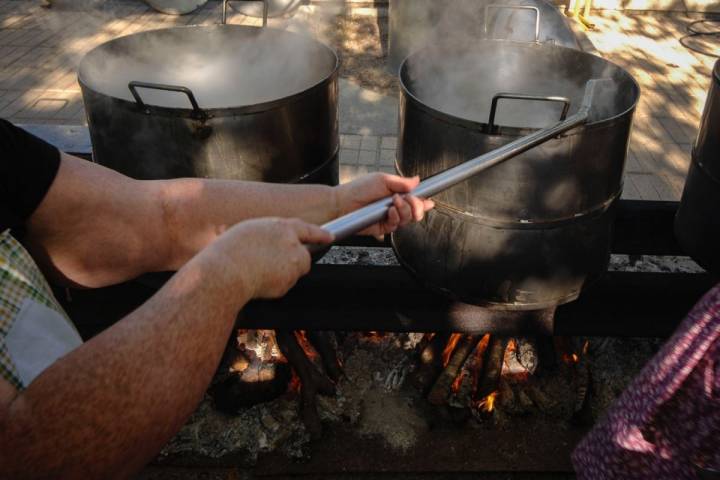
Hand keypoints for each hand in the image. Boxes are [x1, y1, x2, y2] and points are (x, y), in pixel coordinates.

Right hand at [204, 218, 332, 298]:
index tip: (329, 237)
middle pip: (303, 256)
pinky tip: (258, 281)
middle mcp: (291, 243)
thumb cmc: (229, 251)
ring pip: (294, 272)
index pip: (307, 229)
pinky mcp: (288, 280)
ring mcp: (292, 262)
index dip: (319, 234)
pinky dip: (275, 286)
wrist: (225, 271)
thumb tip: (273, 245)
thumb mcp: (249, 231)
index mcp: (280, 227)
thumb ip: (268, 236)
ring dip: (283, 274)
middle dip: (294, 263)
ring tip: (258, 271)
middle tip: (272, 266)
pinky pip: (285, 285)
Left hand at [335, 173, 434, 236]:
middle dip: (417, 206)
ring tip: (394, 202)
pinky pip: (396, 225)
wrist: (343, 202)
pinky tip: (390, 211)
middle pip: (416, 212)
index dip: (424, 201)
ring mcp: (390, 218)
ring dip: (405, 210)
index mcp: (397, 194)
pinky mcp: (384, 227)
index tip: (428, 200)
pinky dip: (396, 217)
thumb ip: (401, 182)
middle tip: (409, 200)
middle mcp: (396, 207)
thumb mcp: (382, 179)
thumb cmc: (360, 188)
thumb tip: (417, 180)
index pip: (416, 199)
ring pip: (408, 219)